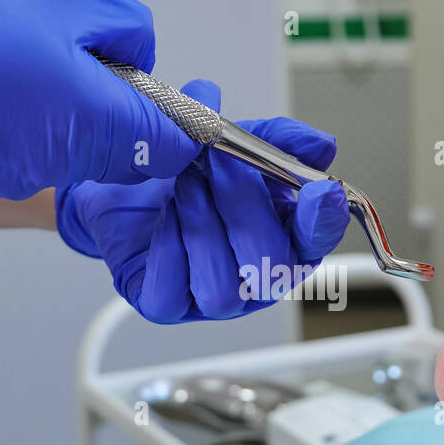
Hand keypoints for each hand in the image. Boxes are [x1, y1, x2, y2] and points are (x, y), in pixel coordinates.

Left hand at [56, 80, 349, 322]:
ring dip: (201, 225)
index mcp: (283, 237)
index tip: (320, 190)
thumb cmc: (182, 169)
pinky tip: (164, 219)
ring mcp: (212, 298)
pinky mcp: (166, 305)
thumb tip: (320, 146)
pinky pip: (173, 294)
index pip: (317, 242)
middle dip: (243, 206)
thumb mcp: (231, 141)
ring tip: (183, 186)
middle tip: (214, 162)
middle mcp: (254, 276)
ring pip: (223, 289)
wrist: (119, 181)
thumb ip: (276, 139)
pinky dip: (167, 247)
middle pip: (272, 267)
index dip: (323, 221)